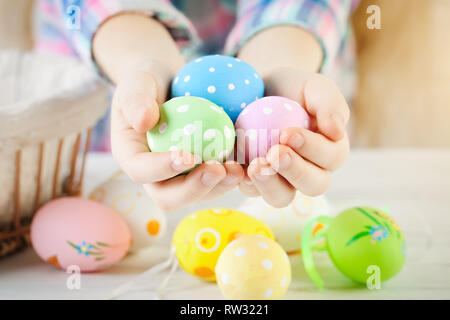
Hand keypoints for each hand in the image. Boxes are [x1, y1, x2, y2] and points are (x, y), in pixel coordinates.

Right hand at [94, 14, 243, 210]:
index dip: (162, 169)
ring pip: (195, 195)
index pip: (141, 171)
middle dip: (194, 189)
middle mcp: (153, 173)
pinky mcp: (199, 172)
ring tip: (238, 171)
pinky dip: (230, 178)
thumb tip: (143, 122)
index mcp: (131, 155)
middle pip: (168, 196)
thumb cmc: (149, 79)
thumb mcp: (138, 80)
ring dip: (217, 188)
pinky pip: (214, 183)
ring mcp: (177, 177)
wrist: (170, 81)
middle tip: (217, 170)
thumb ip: (135, 98)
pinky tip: (247, 166)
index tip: (188, 155)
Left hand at [239, 67, 349, 206]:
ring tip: (255, 166)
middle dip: (295, 171)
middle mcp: (310, 170)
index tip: (289, 133)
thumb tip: (337, 131)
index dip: (313, 149)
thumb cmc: (292, 87)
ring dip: (270, 185)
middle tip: (274, 152)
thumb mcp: (313, 86)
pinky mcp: (255, 181)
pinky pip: (252, 190)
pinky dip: (244, 182)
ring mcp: (282, 179)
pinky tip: (236, 168)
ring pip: (282, 197)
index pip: (332, 157)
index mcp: (331, 149)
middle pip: (313, 185)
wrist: (259, 89)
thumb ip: (329, 103)